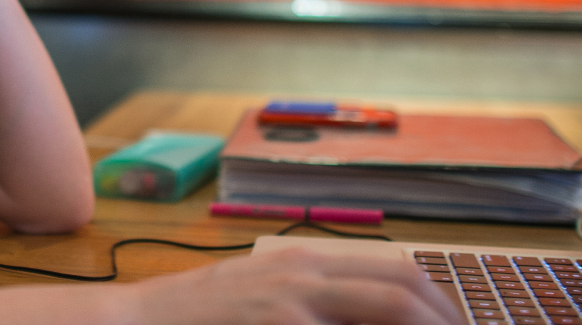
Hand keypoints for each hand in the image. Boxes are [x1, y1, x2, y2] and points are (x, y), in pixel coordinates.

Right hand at [130, 248, 464, 324]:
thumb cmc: (198, 320)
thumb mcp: (263, 299)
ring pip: (389, 309)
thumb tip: (373, 314)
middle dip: (445, 321)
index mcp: (306, 262)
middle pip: (406, 292)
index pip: (397, 275)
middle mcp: (307, 274)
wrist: (136, 324)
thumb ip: (316, 306)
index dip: (439, 305)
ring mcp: (295, 304)